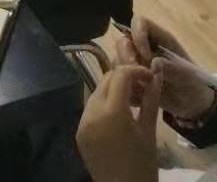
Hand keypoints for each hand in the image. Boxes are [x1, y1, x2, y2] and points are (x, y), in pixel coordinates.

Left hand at [76, 64, 160, 181]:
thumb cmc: (143, 164)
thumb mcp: (149, 131)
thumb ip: (150, 101)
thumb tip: (156, 76)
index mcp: (112, 112)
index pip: (120, 76)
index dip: (136, 71)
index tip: (150, 76)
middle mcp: (91, 112)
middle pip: (105, 81)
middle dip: (124, 79)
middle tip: (143, 87)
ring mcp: (82, 121)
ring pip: (96, 93)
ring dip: (113, 91)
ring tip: (133, 101)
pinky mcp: (78, 131)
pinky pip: (90, 109)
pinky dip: (104, 105)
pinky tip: (119, 114)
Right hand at [118, 16, 216, 120]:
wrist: (190, 103)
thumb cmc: (191, 82)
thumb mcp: (185, 73)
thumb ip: (168, 65)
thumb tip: (151, 61)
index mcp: (158, 38)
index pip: (139, 23)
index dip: (138, 35)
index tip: (146, 55)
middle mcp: (143, 46)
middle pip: (123, 41)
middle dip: (127, 57)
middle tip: (137, 73)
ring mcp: (134, 61)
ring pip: (117, 59)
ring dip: (126, 74)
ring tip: (141, 88)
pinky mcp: (129, 76)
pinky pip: (117, 77)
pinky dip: (126, 87)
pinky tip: (139, 96)